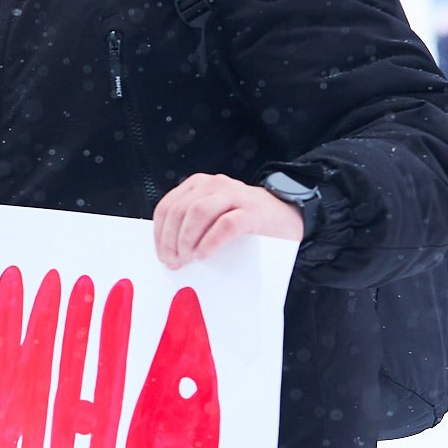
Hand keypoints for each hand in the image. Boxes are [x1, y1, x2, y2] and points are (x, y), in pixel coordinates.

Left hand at [151, 174, 302, 268]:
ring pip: (198, 212)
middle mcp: (215, 185)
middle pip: (180, 210)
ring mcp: (235, 196)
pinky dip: (210, 242)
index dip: (159, 233)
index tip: (161, 254)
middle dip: (170, 240)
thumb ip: (192, 224)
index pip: (167, 206)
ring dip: (186, 240)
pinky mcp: (252, 213)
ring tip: (187, 260)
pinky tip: (203, 255)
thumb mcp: (214, 215)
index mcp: (200, 185)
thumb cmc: (245, 220)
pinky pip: (225, 225)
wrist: (287, 216)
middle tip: (173, 262)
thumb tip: (167, 251)